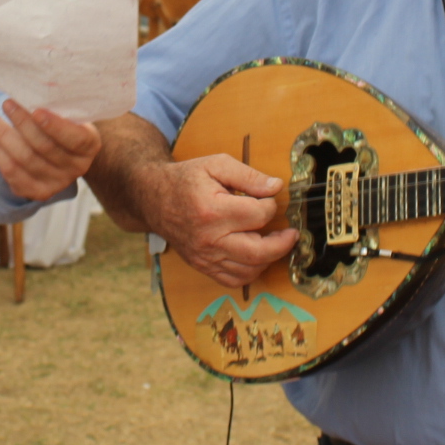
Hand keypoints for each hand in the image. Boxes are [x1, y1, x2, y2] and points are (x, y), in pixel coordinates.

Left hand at [0, 100, 100, 202]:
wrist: (60, 151)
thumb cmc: (62, 124)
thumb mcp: (69, 114)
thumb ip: (58, 108)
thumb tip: (32, 94)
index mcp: (89, 145)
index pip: (75, 138)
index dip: (55, 126)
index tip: (36, 110)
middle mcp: (77, 168)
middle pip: (45, 146)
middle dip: (22, 123)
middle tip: (7, 104)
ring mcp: (58, 183)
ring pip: (26, 160)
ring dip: (5, 137)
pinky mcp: (38, 191)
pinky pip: (13, 174)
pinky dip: (0, 154)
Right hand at [141, 154, 297, 287]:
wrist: (153, 198)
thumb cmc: (186, 179)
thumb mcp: (216, 164)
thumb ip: (248, 175)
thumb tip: (276, 187)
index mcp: (212, 210)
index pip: (258, 215)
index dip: (270, 205)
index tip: (268, 198)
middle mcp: (209, 239)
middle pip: (258, 252)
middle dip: (282, 243)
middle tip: (291, 234)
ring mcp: (205, 256)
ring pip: (249, 270)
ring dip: (268, 259)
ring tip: (274, 243)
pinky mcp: (203, 266)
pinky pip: (234, 280)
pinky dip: (250, 271)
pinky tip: (256, 256)